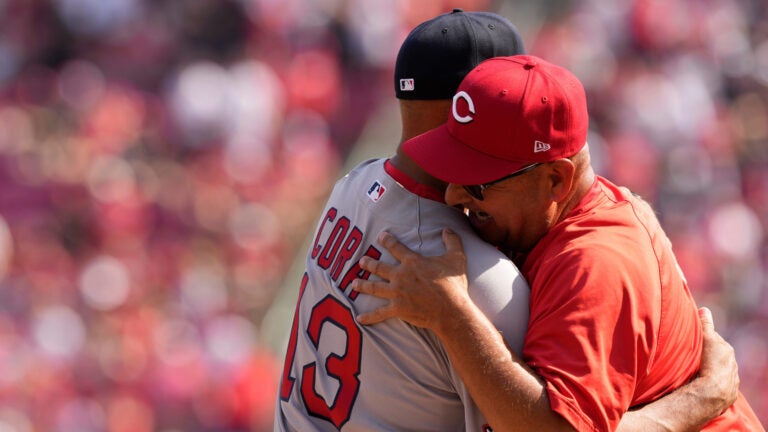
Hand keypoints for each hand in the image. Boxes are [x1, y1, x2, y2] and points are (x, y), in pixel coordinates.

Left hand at [352, 228, 470, 334]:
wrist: (450, 310)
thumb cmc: (454, 284)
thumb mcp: (457, 258)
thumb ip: (452, 241)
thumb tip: (447, 228)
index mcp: (412, 262)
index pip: (396, 247)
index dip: (387, 240)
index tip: (380, 237)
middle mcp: (400, 276)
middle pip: (379, 267)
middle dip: (369, 264)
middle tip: (361, 261)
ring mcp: (397, 293)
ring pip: (374, 287)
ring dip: (362, 285)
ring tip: (353, 283)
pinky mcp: (397, 309)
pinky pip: (379, 313)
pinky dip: (369, 317)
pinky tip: (359, 318)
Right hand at [696, 306, 738, 411]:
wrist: (714, 390)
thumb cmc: (709, 363)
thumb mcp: (705, 339)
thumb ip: (705, 325)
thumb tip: (704, 309)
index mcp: (726, 350)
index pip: (714, 340)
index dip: (704, 340)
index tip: (694, 341)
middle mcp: (732, 363)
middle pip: (718, 355)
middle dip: (709, 355)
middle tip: (694, 356)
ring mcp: (732, 378)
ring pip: (720, 370)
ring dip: (711, 370)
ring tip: (698, 372)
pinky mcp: (729, 392)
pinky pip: (720, 384)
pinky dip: (713, 382)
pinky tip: (704, 383)